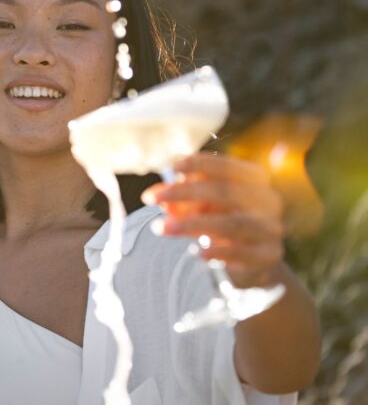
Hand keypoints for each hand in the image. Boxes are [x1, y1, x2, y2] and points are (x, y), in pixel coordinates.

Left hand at [142, 152, 285, 287]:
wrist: (249, 260)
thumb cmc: (219, 219)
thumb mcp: (199, 204)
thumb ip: (181, 198)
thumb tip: (157, 195)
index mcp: (254, 179)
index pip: (227, 166)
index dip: (199, 164)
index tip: (171, 167)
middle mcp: (268, 201)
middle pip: (226, 192)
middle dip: (184, 193)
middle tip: (151, 197)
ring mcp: (271, 229)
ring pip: (232, 224)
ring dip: (192, 224)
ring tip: (161, 227)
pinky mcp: (268, 256)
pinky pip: (242, 252)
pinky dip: (218, 252)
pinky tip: (197, 253)